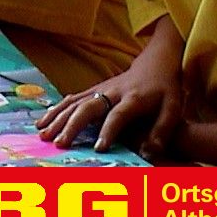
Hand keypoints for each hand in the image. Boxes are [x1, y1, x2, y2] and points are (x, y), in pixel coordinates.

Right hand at [36, 16, 183, 159]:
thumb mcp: (173, 108)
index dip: (109, 131)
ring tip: (43, 135)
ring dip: (58, 117)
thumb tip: (150, 153)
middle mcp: (113, 92)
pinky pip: (71, 98)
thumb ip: (162, 130)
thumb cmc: (165, 90)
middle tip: (60, 144)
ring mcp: (100, 88)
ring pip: (75, 102)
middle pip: (89, 106)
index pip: (119, 115)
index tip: (99, 148)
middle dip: (73, 125)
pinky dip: (56, 109)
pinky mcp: (93, 89)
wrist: (156, 63)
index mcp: (134, 98)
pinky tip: (42, 122)